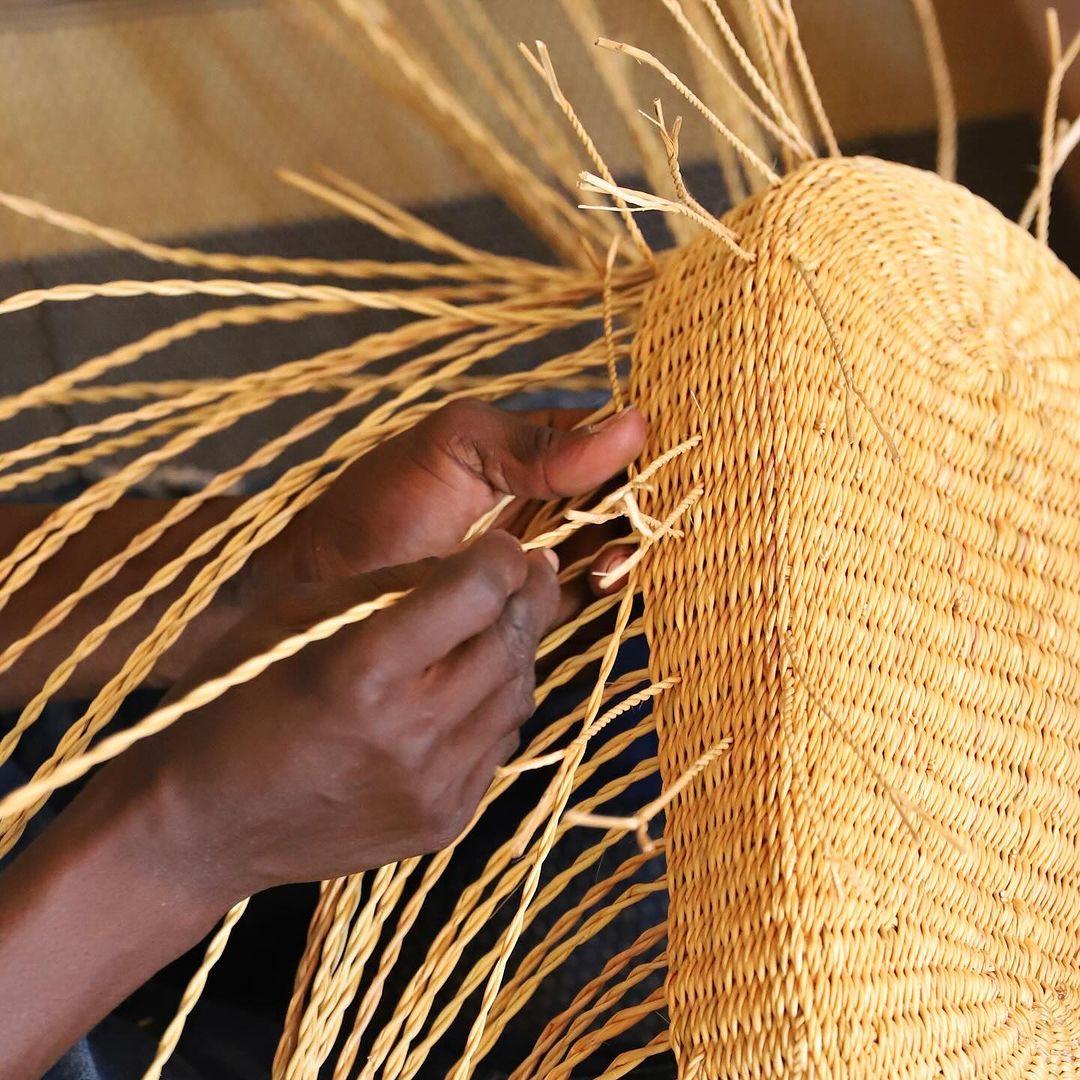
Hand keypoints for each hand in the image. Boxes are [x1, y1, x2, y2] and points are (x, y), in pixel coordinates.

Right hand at [89, 532, 557, 899]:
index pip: (476, 594)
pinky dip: (495, 704)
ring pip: (518, 695)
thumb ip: (386, 586)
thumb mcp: (293, 616)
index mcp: (361, 670)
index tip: (503, 543)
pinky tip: (472, 684)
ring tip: (502, 622)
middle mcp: (408, 733)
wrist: (198, 828)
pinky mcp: (442, 822)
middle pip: (511, 643)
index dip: (501, 557)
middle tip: (534, 568)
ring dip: (517, 649)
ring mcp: (432, 787)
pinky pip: (498, 745)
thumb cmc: (232, 701)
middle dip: (530, 594)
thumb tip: (464, 565)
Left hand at [257, 401, 645, 583]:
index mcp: (529, 448)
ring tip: (605, 562)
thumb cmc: (378, 505)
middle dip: (636, 508)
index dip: (639, 450)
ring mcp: (539, 551)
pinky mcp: (529, 603)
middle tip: (626, 524)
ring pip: (610, 545)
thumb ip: (538, 444)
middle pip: (619, 496)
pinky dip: (599, 590)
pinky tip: (594, 586)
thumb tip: (635, 424)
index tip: (656, 467)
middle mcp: (543, 497)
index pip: (608, 439)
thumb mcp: (456, 449)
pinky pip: (583, 594)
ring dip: (621, 551)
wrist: (328, 589)